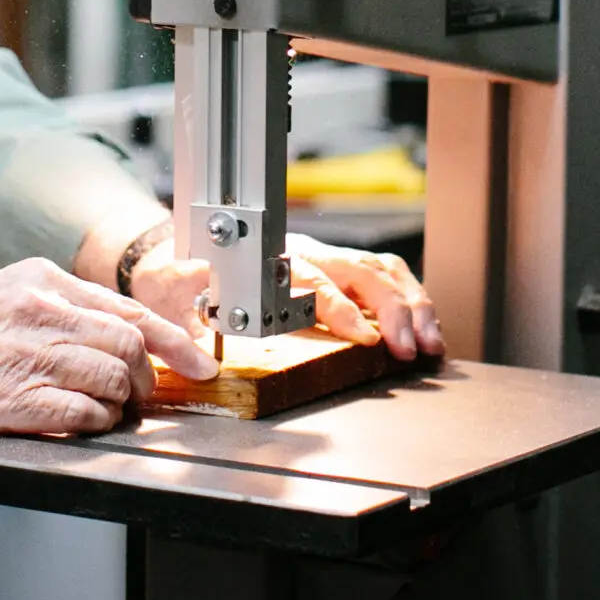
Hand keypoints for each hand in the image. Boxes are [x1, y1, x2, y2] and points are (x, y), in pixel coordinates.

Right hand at [0, 258, 216, 434]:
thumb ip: (51, 305)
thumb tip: (102, 329)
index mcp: (40, 282)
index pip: (130, 309)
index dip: (176, 340)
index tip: (200, 361)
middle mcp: (43, 313)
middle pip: (131, 345)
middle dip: (145, 377)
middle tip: (134, 395)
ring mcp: (31, 356)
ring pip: (116, 379)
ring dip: (120, 403)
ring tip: (102, 411)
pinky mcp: (15, 400)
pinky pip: (84, 413)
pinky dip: (94, 422)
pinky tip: (78, 422)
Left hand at [122, 235, 442, 360]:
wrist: (175, 246)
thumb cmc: (175, 274)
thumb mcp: (169, 297)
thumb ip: (187, 325)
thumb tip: (201, 353)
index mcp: (265, 264)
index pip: (312, 284)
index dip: (341, 309)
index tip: (364, 336)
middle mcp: (302, 256)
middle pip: (360, 273)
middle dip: (393, 311)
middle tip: (410, 349)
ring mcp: (323, 258)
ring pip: (380, 271)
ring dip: (411, 305)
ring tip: (430, 343)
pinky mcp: (336, 266)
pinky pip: (383, 271)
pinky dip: (410, 295)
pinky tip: (425, 323)